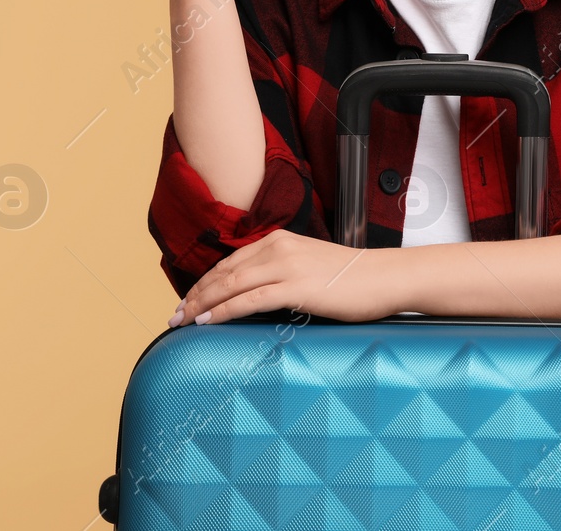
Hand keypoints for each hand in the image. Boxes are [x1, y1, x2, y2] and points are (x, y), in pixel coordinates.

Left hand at [168, 230, 401, 326]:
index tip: (187, 301)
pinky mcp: (296, 287)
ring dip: (202, 304)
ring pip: (230, 284)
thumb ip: (281, 273)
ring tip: (183, 320)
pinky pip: (250, 299)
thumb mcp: (310, 266)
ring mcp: (287, 266)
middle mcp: (278, 248)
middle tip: (175, 315)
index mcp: (279, 240)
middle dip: (195, 296)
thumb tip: (256, 296)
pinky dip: (224, 311)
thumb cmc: (353, 278)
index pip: (229, 262)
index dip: (203, 283)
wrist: (385, 277)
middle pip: (223, 272)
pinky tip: (208, 321)